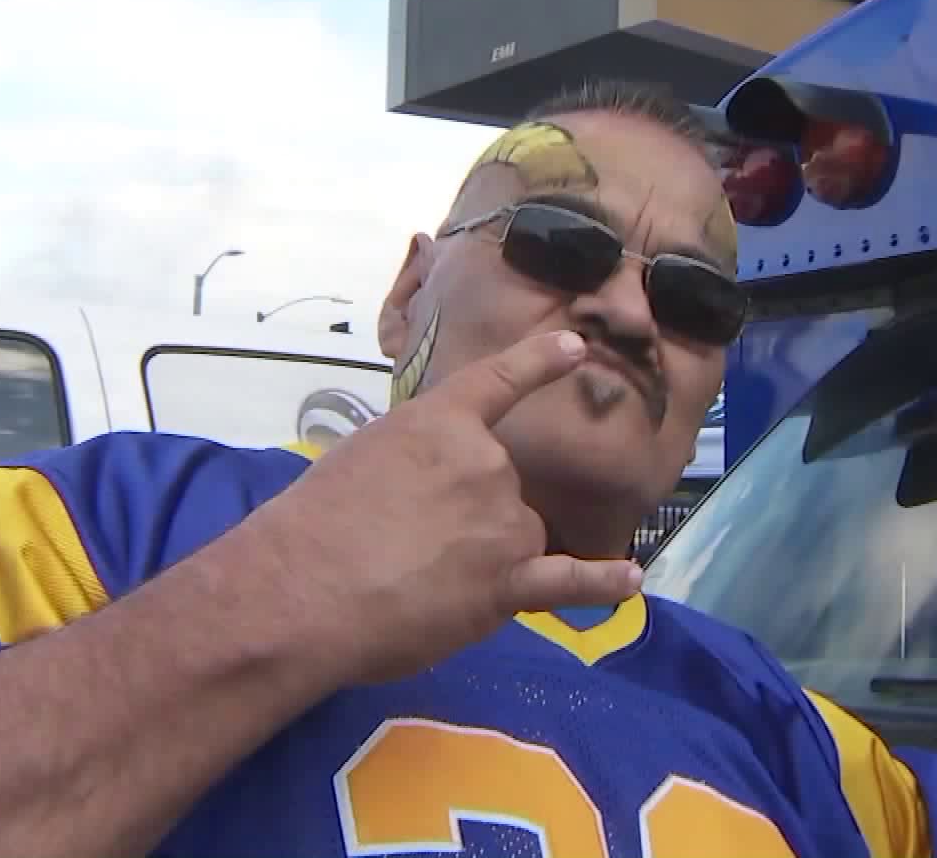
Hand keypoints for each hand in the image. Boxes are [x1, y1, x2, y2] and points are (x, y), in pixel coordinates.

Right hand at [235, 330, 643, 685]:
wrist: (305, 589)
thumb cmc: (313, 523)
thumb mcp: (362, 455)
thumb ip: (414, 457)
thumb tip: (431, 488)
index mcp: (442, 422)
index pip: (500, 381)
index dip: (540, 362)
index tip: (575, 346)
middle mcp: (488, 463)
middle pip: (502, 485)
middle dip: (465, 513)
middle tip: (401, 543)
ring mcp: (505, 524)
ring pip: (518, 533)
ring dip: (486, 555)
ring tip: (423, 580)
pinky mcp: (509, 586)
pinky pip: (570, 580)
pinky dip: (603, 582)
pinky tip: (631, 579)